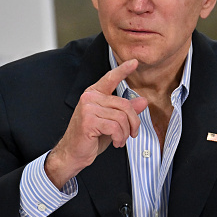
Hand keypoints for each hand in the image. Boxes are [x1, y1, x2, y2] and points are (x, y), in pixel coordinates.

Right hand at [45, 59, 147, 187]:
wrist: (73, 154)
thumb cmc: (91, 138)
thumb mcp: (112, 122)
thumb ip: (126, 111)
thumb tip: (143, 101)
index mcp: (94, 94)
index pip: (110, 78)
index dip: (123, 69)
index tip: (134, 62)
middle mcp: (90, 97)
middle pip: (124, 104)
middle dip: (133, 122)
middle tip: (132, 133)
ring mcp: (88, 108)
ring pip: (121, 117)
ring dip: (125, 133)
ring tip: (120, 140)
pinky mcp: (89, 120)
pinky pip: (115, 127)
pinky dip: (120, 137)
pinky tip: (116, 143)